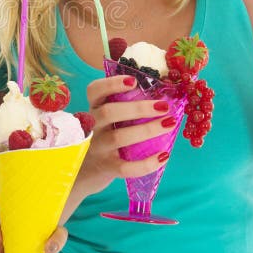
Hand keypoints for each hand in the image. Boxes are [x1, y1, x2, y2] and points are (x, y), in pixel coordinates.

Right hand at [74, 74, 179, 198]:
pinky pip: (126, 167)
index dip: (112, 84)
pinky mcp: (106, 168)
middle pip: (109, 112)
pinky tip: (164, 156)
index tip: (134, 81)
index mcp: (93, 108)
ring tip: (169, 124)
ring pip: (119, 137)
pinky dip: (146, 163)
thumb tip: (162, 96)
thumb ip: (124, 108)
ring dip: (147, 130)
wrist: (83, 171)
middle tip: (164, 106)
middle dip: (138, 108)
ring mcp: (97, 148)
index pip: (95, 91)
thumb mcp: (105, 119)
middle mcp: (91, 126)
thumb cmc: (103, 138)